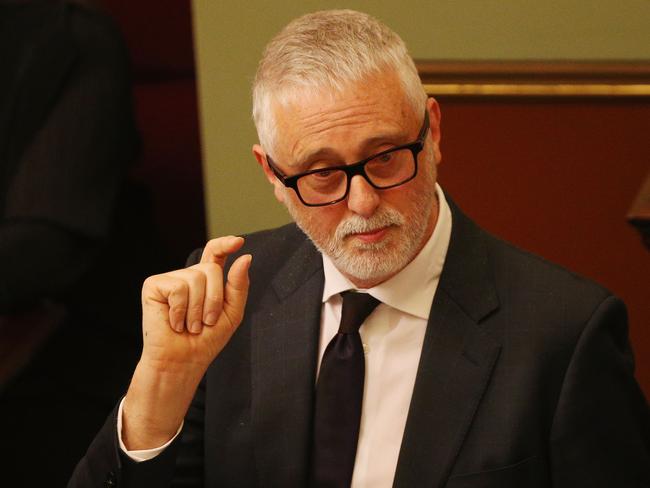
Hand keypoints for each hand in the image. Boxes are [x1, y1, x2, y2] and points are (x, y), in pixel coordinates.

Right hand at [122, 236, 250, 449]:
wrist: (182, 361)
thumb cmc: (206, 340)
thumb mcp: (231, 312)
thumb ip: (238, 285)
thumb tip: (245, 257)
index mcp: (206, 281)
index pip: (215, 253)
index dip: (226, 244)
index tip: (239, 242)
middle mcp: (187, 276)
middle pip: (211, 268)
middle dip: (215, 299)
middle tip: (205, 322)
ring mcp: (170, 279)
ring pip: (196, 278)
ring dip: (198, 308)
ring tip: (190, 325)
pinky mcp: (154, 285)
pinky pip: (178, 287)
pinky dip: (181, 310)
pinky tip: (174, 322)